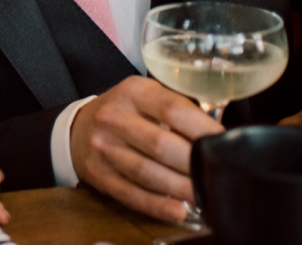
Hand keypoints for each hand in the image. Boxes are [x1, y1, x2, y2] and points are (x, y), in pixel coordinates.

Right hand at [69, 75, 223, 222]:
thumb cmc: (126, 112)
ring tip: (204, 195)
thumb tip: (217, 133)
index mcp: (133, 92)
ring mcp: (103, 147)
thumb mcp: (147, 96)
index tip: (222, 142)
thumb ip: (178, 108)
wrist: (79, 127)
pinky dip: (157, 205)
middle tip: (217, 174)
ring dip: (179, 188)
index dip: (201, 128)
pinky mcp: (98, 174)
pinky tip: (178, 211)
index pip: (173, 109)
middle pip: (161, 145)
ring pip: (147, 173)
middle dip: (193, 164)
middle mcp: (114, 117)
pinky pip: (130, 194)